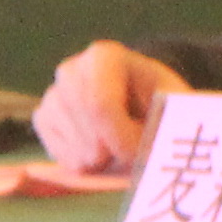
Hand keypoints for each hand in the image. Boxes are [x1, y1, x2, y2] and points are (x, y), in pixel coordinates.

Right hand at [31, 42, 179, 176]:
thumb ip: (170, 123)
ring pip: (78, 152)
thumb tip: (152, 152)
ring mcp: (53, 95)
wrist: (145, 103)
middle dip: (119, 154)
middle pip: (89, 133)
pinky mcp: (43, 119)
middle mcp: (70, 71)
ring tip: (123, 142)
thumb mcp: (177, 107)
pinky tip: (103, 147)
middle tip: (139, 150)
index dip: (123, 139)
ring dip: (109, 160)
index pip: (100, 107)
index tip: (145, 152)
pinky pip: (66, 159)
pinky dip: (91, 164)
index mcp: (104, 57)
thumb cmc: (165, 102)